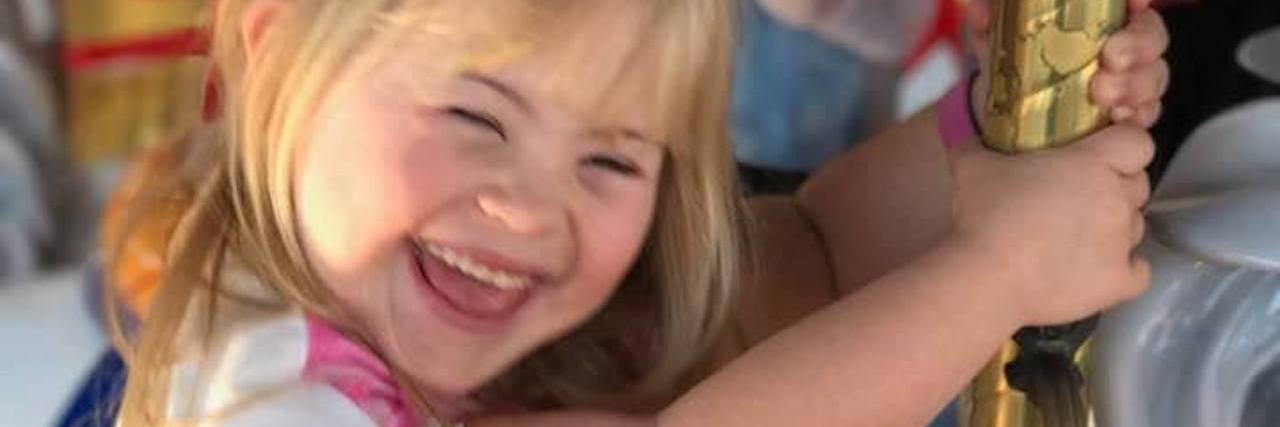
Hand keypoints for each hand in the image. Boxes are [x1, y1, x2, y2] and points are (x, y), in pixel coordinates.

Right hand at [947, 125, 1153, 325]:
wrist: (988, 278)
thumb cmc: (984, 216)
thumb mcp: (971, 167)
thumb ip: (978, 144)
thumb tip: (973, 137)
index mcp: (1092, 163)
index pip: (1137, 142)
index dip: (1121, 146)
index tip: (1098, 154)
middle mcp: (1117, 199)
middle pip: (1138, 183)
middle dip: (1115, 186)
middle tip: (1076, 197)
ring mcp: (1123, 243)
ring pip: (1135, 226)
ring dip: (1114, 227)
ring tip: (1075, 238)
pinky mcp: (1120, 281)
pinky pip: (1138, 271)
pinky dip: (1122, 269)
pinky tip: (1096, 268)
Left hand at [967, 0, 1170, 128]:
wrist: (1002, 119)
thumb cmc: (1008, 67)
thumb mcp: (993, 40)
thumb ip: (986, 20)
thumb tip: (979, 10)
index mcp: (1094, 19)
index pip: (1132, 3)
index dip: (1140, 0)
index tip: (1135, 4)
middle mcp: (1117, 45)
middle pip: (1153, 35)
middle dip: (1140, 45)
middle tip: (1111, 59)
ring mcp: (1125, 81)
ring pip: (1154, 74)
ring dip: (1136, 84)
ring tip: (1103, 96)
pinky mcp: (1124, 117)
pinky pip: (1147, 113)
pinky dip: (1136, 116)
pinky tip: (1117, 118)